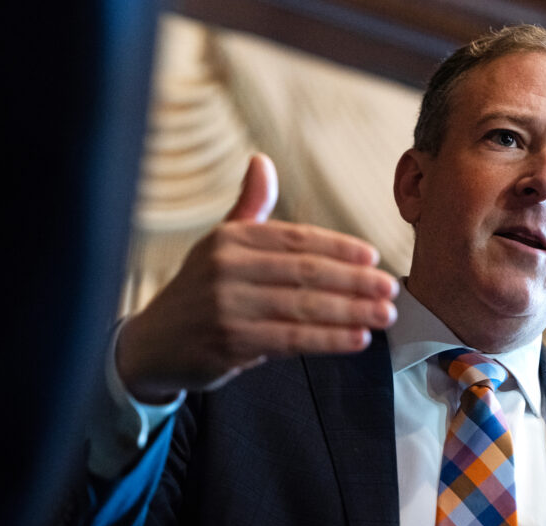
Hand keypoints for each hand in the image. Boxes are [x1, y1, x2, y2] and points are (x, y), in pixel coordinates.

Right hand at [116, 153, 398, 402]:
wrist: (155, 344)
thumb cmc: (200, 290)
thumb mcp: (220, 244)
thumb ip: (249, 207)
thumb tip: (262, 161)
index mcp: (231, 238)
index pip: (296, 238)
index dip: (339, 247)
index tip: (373, 257)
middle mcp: (227, 268)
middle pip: (306, 272)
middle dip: (354, 281)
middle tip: (390, 288)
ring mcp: (227, 306)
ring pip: (303, 307)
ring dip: (350, 311)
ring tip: (384, 314)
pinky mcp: (231, 342)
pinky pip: (291, 340)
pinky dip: (329, 339)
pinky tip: (358, 338)